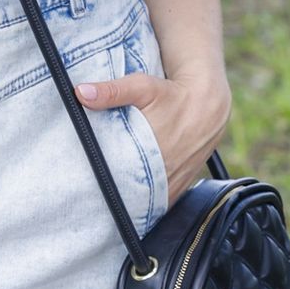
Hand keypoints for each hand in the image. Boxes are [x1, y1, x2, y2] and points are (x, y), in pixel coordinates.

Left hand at [73, 69, 230, 207]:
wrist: (207, 104)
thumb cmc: (173, 95)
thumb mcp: (142, 87)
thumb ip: (111, 91)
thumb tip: (81, 93)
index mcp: (153, 152)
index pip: (118, 178)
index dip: (99, 180)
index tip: (84, 180)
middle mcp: (165, 173)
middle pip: (130, 193)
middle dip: (111, 192)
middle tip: (91, 191)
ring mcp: (174, 184)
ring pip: (146, 201)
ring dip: (129, 198)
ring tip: (109, 195)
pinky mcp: (180, 186)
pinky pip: (159, 201)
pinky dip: (146, 199)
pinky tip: (132, 195)